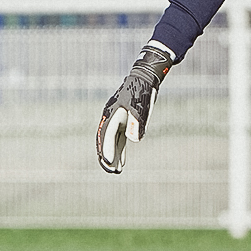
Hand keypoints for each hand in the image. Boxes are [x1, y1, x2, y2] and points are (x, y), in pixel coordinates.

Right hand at [97, 43, 175, 173]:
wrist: (144, 78)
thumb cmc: (142, 92)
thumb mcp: (141, 107)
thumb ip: (137, 123)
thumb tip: (134, 141)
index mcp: (112, 113)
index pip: (108, 134)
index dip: (107, 149)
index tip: (109, 163)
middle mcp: (110, 117)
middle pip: (105, 140)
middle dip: (106, 156)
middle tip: (109, 171)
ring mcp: (115, 119)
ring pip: (111, 141)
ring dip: (113, 155)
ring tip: (115, 171)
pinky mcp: (122, 121)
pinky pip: (118, 139)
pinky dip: (119, 150)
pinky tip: (122, 162)